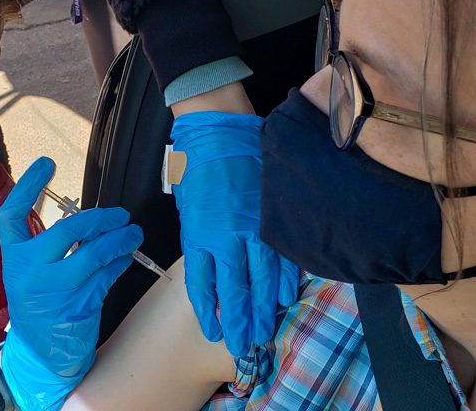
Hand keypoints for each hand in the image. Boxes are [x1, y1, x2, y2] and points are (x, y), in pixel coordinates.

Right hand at [0, 157, 142, 410]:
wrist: (41, 355)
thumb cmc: (40, 305)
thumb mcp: (31, 274)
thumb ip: (49, 248)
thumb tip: (90, 220)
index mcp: (12, 259)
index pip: (11, 215)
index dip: (27, 186)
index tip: (46, 162)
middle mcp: (28, 272)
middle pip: (66, 231)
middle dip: (100, 218)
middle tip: (120, 214)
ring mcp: (52, 292)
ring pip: (93, 254)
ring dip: (119, 239)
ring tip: (133, 232)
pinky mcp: (76, 307)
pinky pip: (105, 277)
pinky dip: (120, 262)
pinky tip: (127, 256)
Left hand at [171, 112, 298, 356]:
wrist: (219, 129)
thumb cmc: (198, 167)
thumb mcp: (188, 208)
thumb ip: (200, 239)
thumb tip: (210, 266)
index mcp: (199, 236)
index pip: (203, 286)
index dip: (209, 312)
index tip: (214, 332)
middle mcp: (226, 238)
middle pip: (234, 291)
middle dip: (239, 322)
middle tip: (244, 346)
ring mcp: (253, 228)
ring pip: (261, 280)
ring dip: (263, 309)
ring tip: (265, 331)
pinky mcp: (273, 217)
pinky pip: (282, 256)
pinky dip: (285, 279)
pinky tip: (287, 298)